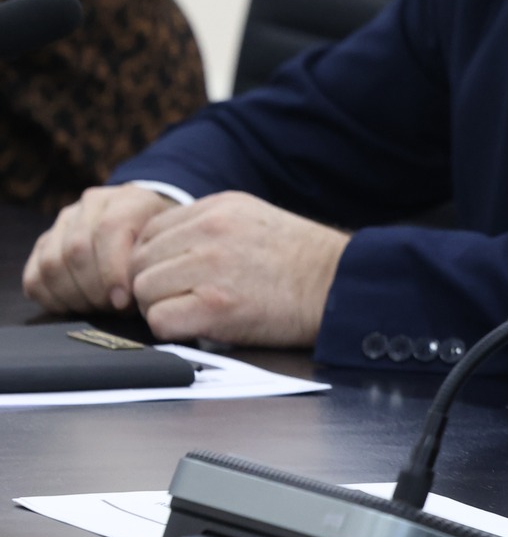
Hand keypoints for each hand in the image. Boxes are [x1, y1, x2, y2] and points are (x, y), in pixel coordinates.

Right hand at [23, 184, 176, 313]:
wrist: (146, 227)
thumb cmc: (161, 243)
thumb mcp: (169, 245)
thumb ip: (153, 263)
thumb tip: (127, 300)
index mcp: (128, 199)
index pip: (110, 229)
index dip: (113, 270)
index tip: (123, 301)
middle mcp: (92, 204)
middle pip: (77, 249)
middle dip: (94, 289)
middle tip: (111, 308)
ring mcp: (64, 222)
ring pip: (52, 264)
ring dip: (73, 296)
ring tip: (97, 308)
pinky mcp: (44, 244)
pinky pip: (35, 277)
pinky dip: (51, 299)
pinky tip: (74, 307)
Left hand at [126, 192, 348, 346]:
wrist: (340, 286)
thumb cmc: (302, 263)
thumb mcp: (254, 221)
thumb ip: (209, 228)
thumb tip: (166, 254)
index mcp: (219, 206)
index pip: (150, 231)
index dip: (156, 260)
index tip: (174, 278)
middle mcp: (210, 229)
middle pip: (139, 262)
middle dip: (154, 286)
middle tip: (183, 300)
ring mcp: (211, 266)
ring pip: (143, 291)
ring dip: (161, 308)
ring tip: (196, 312)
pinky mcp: (215, 305)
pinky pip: (160, 320)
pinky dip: (174, 329)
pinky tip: (202, 325)